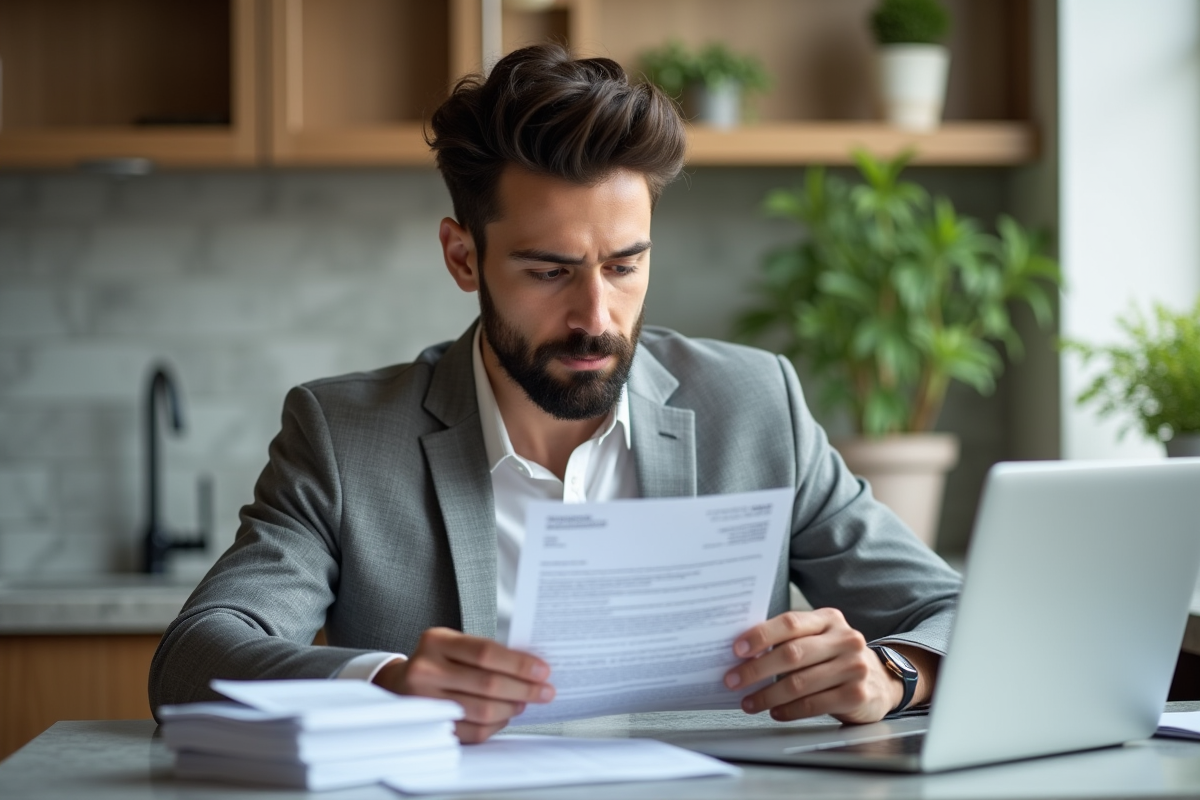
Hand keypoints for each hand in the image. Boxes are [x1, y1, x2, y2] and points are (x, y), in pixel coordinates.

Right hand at [373, 627, 554, 742]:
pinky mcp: (431, 726)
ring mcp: (425, 701)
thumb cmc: (436, 661)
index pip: (485, 653)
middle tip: (545, 692)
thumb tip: (531, 668)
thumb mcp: (453, 644)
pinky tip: (505, 715)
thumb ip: (485, 653)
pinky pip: (474, 731)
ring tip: (525, 702)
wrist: (397, 684)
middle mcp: (426, 670)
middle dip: (524, 689)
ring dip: (512, 708)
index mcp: (436, 642)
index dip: (519, 664)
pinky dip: (496, 724)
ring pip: (483, 711)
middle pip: (487, 684)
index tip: (543, 671)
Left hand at [723, 608, 903, 723]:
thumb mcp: (819, 639)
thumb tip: (744, 655)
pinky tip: (775, 712)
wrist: (881, 681)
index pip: (790, 623)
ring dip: (768, 695)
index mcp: (829, 619)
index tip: (737, 649)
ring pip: (800, 683)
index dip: (761, 635)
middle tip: (733, 680)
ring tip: (749, 702)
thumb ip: (790, 640)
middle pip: (792, 654)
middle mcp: (845, 639)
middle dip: (756, 669)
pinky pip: (814, 704)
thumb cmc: (836, 658)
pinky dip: (790, 710)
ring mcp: (854, 667)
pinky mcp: (857, 694)